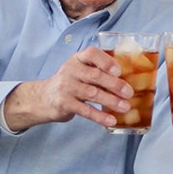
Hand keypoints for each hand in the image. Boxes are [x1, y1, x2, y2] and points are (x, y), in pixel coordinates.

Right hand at [1, 46, 130, 129]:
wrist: (43, 99)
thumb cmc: (70, 83)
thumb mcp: (80, 71)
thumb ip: (98, 71)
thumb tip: (128, 80)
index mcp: (78, 59)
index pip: (92, 53)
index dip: (106, 61)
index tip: (119, 70)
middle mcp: (70, 70)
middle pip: (95, 75)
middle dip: (114, 84)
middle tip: (129, 92)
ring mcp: (66, 87)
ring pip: (92, 93)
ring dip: (111, 101)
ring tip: (125, 107)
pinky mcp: (64, 104)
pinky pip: (85, 110)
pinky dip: (99, 116)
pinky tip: (111, 120)